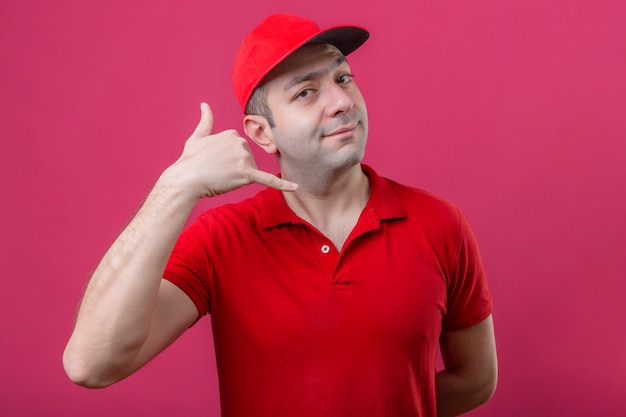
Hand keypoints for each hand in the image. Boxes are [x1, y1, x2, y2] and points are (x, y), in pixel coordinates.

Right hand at [163, 102, 297, 198]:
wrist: (185, 179)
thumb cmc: (189, 161)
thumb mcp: (197, 137)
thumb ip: (205, 121)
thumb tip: (205, 104)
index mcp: (233, 133)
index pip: (241, 150)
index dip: (229, 160)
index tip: (215, 162)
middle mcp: (241, 142)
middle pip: (248, 160)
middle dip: (236, 169)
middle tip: (217, 171)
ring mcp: (244, 158)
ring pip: (251, 172)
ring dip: (239, 178)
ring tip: (221, 177)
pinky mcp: (247, 174)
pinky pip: (268, 180)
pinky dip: (282, 184)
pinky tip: (296, 186)